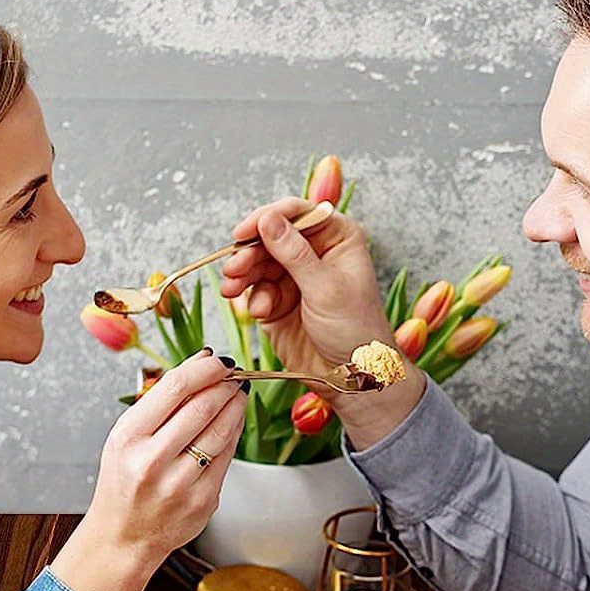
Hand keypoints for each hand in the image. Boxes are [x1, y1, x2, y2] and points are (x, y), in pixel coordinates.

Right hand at [50, 350, 246, 590]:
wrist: (125, 535)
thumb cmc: (125, 480)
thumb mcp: (126, 437)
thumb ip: (161, 402)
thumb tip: (202, 361)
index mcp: (128, 438)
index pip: (174, 388)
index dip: (204, 369)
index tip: (217, 360)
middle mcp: (152, 461)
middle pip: (202, 407)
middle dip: (225, 384)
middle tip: (234, 374)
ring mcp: (180, 484)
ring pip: (221, 431)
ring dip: (235, 406)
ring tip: (237, 393)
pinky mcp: (203, 501)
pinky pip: (227, 457)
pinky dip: (234, 433)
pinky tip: (233, 422)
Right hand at [219, 199, 425, 446]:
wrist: (352, 377)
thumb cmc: (356, 330)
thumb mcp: (326, 288)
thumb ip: (293, 253)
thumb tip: (268, 219)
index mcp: (336, 238)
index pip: (297, 213)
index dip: (268, 218)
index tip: (244, 231)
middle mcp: (314, 252)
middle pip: (270, 237)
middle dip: (249, 252)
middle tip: (234, 269)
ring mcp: (295, 277)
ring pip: (258, 263)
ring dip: (244, 275)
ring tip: (232, 290)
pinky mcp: (279, 301)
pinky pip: (256, 290)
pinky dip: (253, 299)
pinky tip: (261, 312)